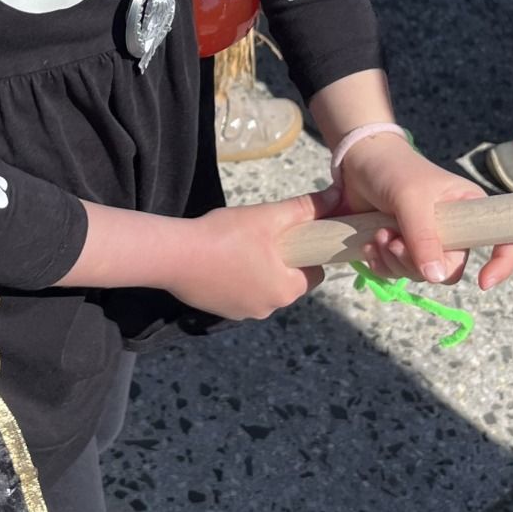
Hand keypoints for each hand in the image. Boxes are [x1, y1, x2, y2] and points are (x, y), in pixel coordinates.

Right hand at [165, 195, 325, 321]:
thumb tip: (338, 197)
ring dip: (257, 271)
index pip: (314, 273)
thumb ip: (304, 208)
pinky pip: (239, 294)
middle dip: (280, 261)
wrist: (175, 256)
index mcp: (287, 290)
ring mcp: (242, 314)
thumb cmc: (227, 236)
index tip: (291, 235)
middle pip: (287, 281)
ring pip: (262, 288)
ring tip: (238, 246)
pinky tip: (221, 260)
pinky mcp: (221, 312)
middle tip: (261, 236)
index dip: (307, 252)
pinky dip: (236, 279)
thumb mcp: (269, 217)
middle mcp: (269, 308)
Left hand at [334, 134, 512, 291]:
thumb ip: (423, 236)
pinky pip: (398, 274)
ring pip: (421, 274)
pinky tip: (370, 244)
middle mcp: (454, 230)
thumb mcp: (410, 199)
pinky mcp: (402, 250)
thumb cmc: (393, 171)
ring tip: (378, 235)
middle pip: (450, 269)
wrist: (358, 163)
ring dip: (394, 260)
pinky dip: (382, 264)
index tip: (483, 282)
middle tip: (392, 242)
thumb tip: (436, 276)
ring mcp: (427, 242)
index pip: (504, 239)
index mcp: (470, 210)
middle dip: (417, 263)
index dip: (503, 264)